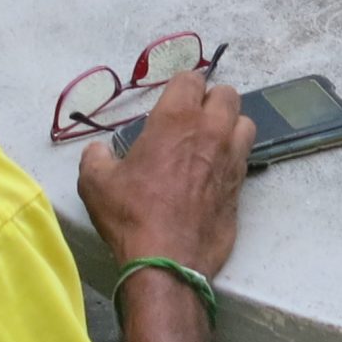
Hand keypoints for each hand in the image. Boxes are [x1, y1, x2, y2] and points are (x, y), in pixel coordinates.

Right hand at [78, 71, 254, 278]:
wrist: (167, 262)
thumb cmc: (131, 215)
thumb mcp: (96, 182)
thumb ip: (96, 157)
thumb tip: (98, 151)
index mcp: (176, 119)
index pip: (191, 78)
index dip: (181, 87)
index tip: (170, 102)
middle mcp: (211, 131)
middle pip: (227, 94)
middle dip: (211, 100)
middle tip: (192, 120)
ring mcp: (232, 158)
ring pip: (245, 122)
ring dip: (230, 126)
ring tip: (211, 142)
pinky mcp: (241, 186)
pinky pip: (245, 158)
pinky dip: (233, 158)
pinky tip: (214, 173)